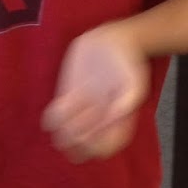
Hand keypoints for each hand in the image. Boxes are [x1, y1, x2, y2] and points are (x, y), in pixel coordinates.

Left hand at [41, 23, 148, 162]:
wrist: (112, 40)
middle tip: (85, 116)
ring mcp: (82, 108)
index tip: (97, 131)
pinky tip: (58, 106)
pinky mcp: (68, 95)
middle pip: (85, 144)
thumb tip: (115, 118)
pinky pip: (55, 116)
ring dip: (64, 129)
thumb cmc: (128, 61)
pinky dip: (52, 117)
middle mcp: (98, 118)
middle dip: (80, 137)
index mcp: (116, 120)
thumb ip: (128, 101)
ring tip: (70, 110)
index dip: (98, 146)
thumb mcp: (134, 80)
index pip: (106, 148)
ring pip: (68, 134)